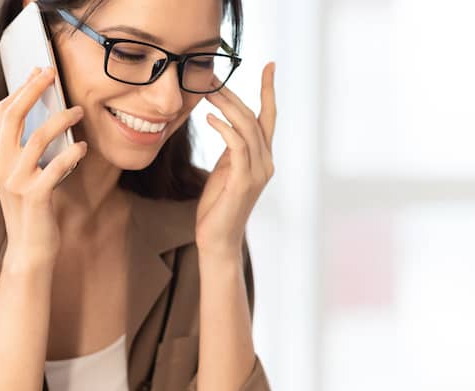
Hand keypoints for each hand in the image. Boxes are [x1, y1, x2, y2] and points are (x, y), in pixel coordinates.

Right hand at [0, 66, 88, 265]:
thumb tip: (44, 113)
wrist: (29, 249)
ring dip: (61, 119)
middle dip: (34, 89)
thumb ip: (25, 148)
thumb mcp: (21, 174)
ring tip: (79, 111)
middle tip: (53, 73)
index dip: (20, 88)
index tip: (38, 71)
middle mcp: (0, 165)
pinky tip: (82, 148)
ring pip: (37, 137)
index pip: (3, 112)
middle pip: (13, 115)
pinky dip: (71, 154)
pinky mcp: (35, 196)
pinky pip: (55, 167)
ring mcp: (15, 181)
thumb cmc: (31, 209)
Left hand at [195, 62, 276, 257]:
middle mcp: (266, 161)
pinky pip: (237, 146)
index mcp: (263, 157)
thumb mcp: (225, 171)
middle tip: (210, 74)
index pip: (268, 117)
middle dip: (232, 93)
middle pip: (253, 117)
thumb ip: (232, 150)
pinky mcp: (244, 181)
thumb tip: (227, 126)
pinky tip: (209, 117)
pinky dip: (224, 128)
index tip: (269, 65)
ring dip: (225, 105)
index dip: (269, 90)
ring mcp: (258, 172)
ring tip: (206, 89)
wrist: (218, 240)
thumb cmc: (218, 206)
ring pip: (246, 128)